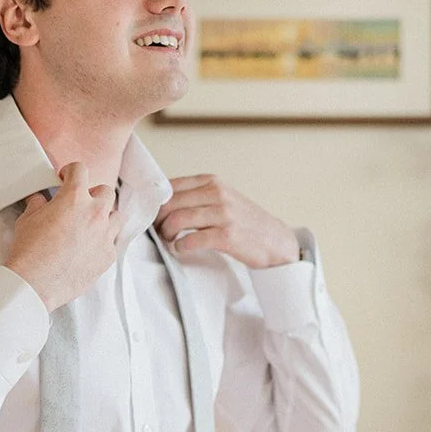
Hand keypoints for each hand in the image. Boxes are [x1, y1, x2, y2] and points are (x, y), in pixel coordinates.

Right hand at [4, 163, 123, 311]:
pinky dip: (104, 242)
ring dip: (105, 217)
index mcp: (74, 198)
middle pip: (106, 191)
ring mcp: (105, 235)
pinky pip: (113, 242)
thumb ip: (39, 203)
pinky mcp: (108, 256)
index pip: (80, 170)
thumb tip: (41, 199)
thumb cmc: (29, 250)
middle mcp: (95, 213)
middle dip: (93, 194)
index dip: (71, 172)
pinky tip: (90, 247)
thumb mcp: (27, 219)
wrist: (35, 283)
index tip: (66, 178)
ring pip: (116, 216)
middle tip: (80, 204)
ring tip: (90, 225)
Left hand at [155, 174, 299, 268]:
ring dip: (167, 233)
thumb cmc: (244, 222)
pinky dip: (180, 247)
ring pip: (177, 219)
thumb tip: (160, 202)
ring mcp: (223, 214)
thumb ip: (196, 196)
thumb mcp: (222, 199)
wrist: (277, 241)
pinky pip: (192, 240)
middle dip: (158, 220)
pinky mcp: (227, 235)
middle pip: (170, 203)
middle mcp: (217, 193)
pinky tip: (181, 249)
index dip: (155, 203)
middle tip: (159, 232)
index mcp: (212, 182)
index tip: (153, 216)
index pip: (170, 186)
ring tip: (169, 241)